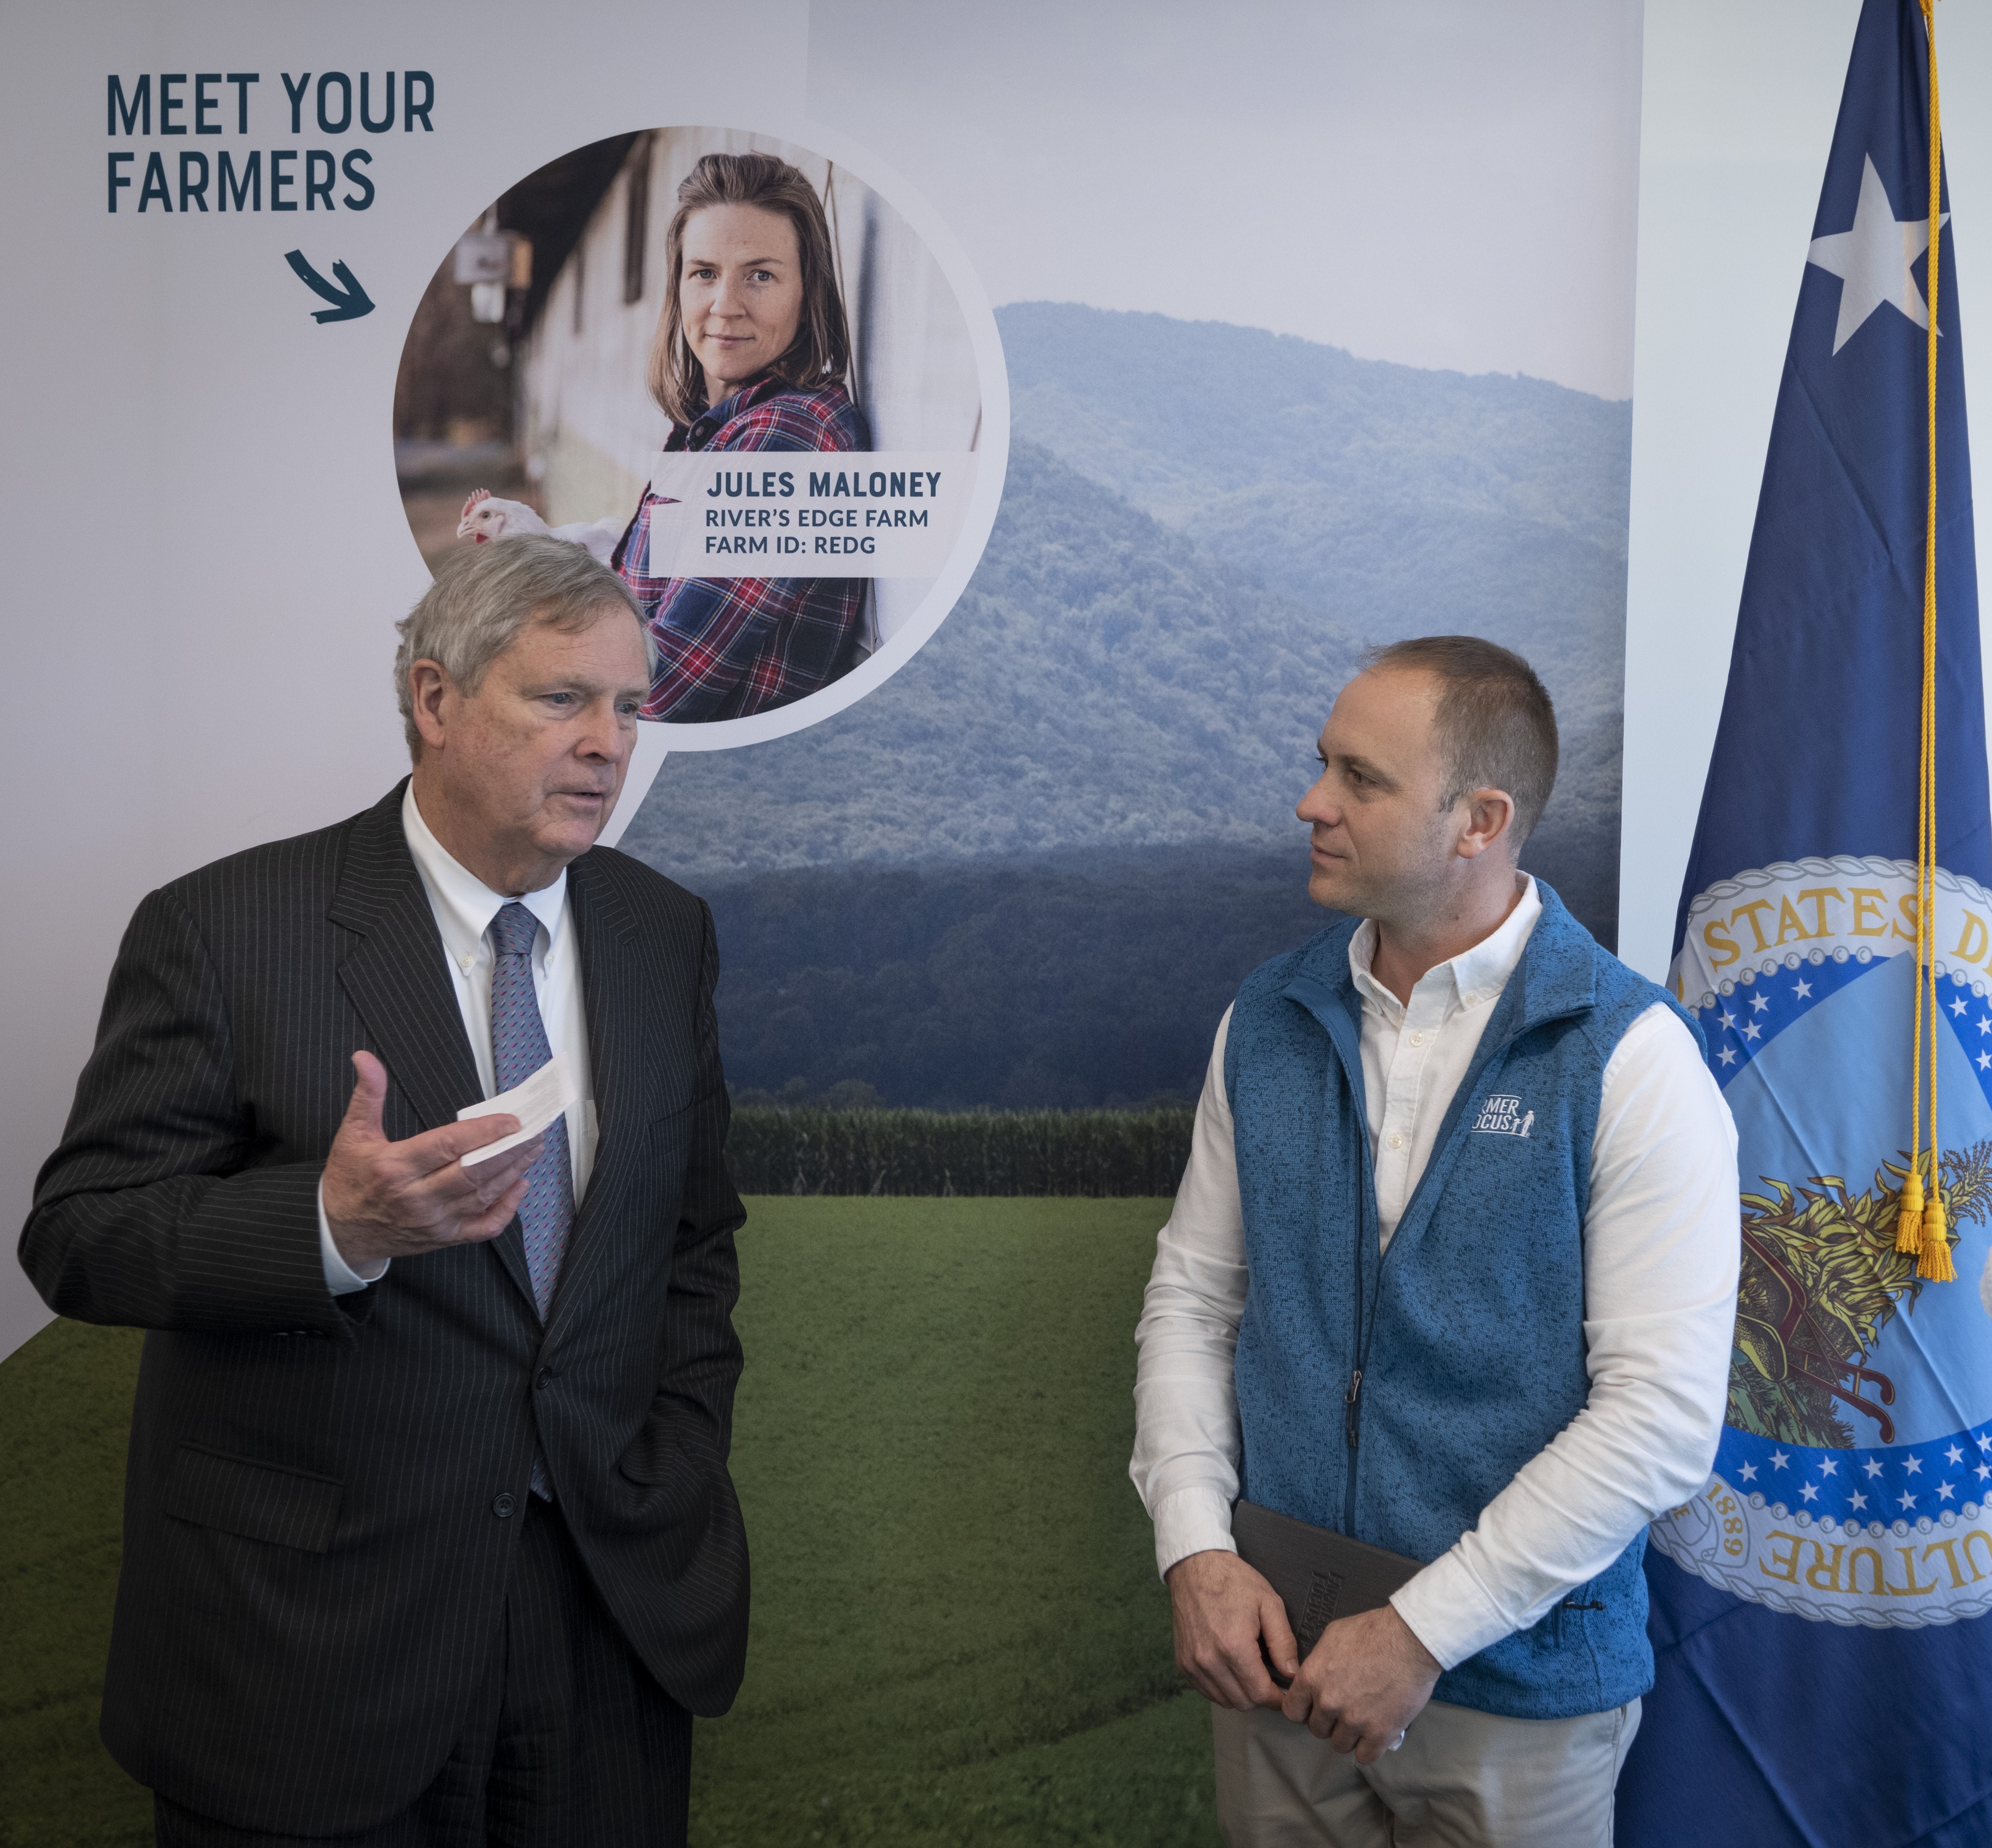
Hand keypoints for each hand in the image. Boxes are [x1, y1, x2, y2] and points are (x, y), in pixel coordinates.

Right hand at [323, 1051, 544, 1268]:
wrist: (339, 1233)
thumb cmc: (349, 1180)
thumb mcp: (352, 1134)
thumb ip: (368, 1095)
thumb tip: (365, 1059)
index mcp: (395, 1168)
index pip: (448, 1146)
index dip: (483, 1132)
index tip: (510, 1119)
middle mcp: (417, 1198)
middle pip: (473, 1173)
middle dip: (509, 1151)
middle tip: (534, 1130)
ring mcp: (433, 1221)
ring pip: (483, 1196)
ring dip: (513, 1171)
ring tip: (533, 1148)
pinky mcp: (444, 1237)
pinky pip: (483, 1227)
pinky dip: (506, 1210)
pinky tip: (519, 1186)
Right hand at [1165, 1549, 1300, 1710]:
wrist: (1195, 1566)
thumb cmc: (1234, 1581)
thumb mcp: (1268, 1603)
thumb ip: (1283, 1642)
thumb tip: (1292, 1674)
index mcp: (1233, 1646)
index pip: (1260, 1694)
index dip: (1277, 1698)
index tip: (1284, 1690)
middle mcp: (1209, 1661)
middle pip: (1243, 1702)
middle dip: (1261, 1696)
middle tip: (1270, 1679)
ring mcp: (1193, 1664)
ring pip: (1225, 1701)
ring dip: (1242, 1694)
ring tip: (1251, 1673)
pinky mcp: (1183, 1663)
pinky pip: (1207, 1691)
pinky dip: (1223, 1689)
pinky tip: (1231, 1670)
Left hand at [1281, 1604, 1440, 1762]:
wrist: (1409, 1641)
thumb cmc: (1371, 1631)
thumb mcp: (1333, 1636)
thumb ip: (1319, 1662)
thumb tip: (1317, 1678)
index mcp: (1312, 1677)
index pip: (1292, 1711)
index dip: (1304, 1710)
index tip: (1314, 1707)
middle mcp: (1328, 1703)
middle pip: (1317, 1730)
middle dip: (1329, 1722)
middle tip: (1345, 1710)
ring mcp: (1353, 1720)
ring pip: (1340, 1745)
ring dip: (1348, 1736)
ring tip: (1362, 1722)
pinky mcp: (1380, 1733)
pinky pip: (1365, 1756)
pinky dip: (1368, 1748)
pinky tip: (1374, 1736)